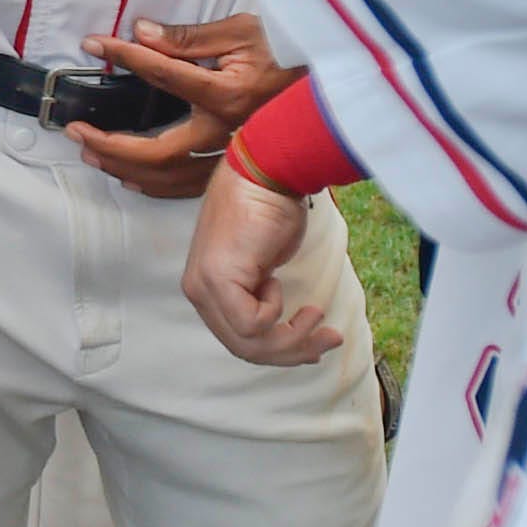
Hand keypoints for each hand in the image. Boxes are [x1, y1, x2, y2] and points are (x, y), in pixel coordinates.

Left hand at [70, 16, 293, 200]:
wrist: (324, 94)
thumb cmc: (286, 57)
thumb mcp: (243, 33)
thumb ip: (190, 37)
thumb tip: (143, 32)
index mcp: (226, 94)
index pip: (162, 73)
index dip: (125, 55)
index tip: (95, 44)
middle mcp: (224, 133)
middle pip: (154, 152)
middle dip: (108, 144)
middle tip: (75, 130)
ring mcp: (227, 157)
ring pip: (166, 178)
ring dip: (122, 167)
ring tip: (90, 152)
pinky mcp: (229, 169)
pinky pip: (182, 188)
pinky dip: (150, 184)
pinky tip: (128, 176)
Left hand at [181, 169, 342, 364]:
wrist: (267, 174)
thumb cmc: (270, 210)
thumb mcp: (263, 264)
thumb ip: (261, 296)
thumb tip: (285, 331)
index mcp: (205, 288)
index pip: (238, 339)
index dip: (278, 350)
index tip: (313, 342)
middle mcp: (198, 291)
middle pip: (244, 348)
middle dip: (291, 351)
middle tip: (328, 339)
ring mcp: (205, 286)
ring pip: (249, 343)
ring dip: (292, 339)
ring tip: (318, 317)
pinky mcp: (218, 280)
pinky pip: (253, 323)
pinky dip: (276, 312)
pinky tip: (279, 282)